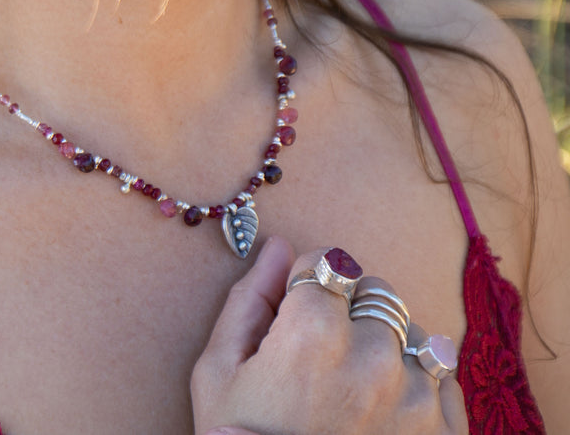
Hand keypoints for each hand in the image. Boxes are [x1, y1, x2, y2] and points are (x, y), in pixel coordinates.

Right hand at [192, 237, 467, 434]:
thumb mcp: (220, 374)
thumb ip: (249, 300)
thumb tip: (279, 248)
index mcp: (314, 330)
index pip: (328, 261)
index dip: (307, 289)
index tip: (297, 320)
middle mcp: (374, 353)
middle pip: (373, 291)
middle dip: (350, 314)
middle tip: (325, 364)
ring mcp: (417, 393)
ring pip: (411, 329)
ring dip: (387, 349)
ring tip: (355, 394)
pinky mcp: (445, 430)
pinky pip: (443, 374)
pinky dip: (418, 383)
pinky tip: (384, 412)